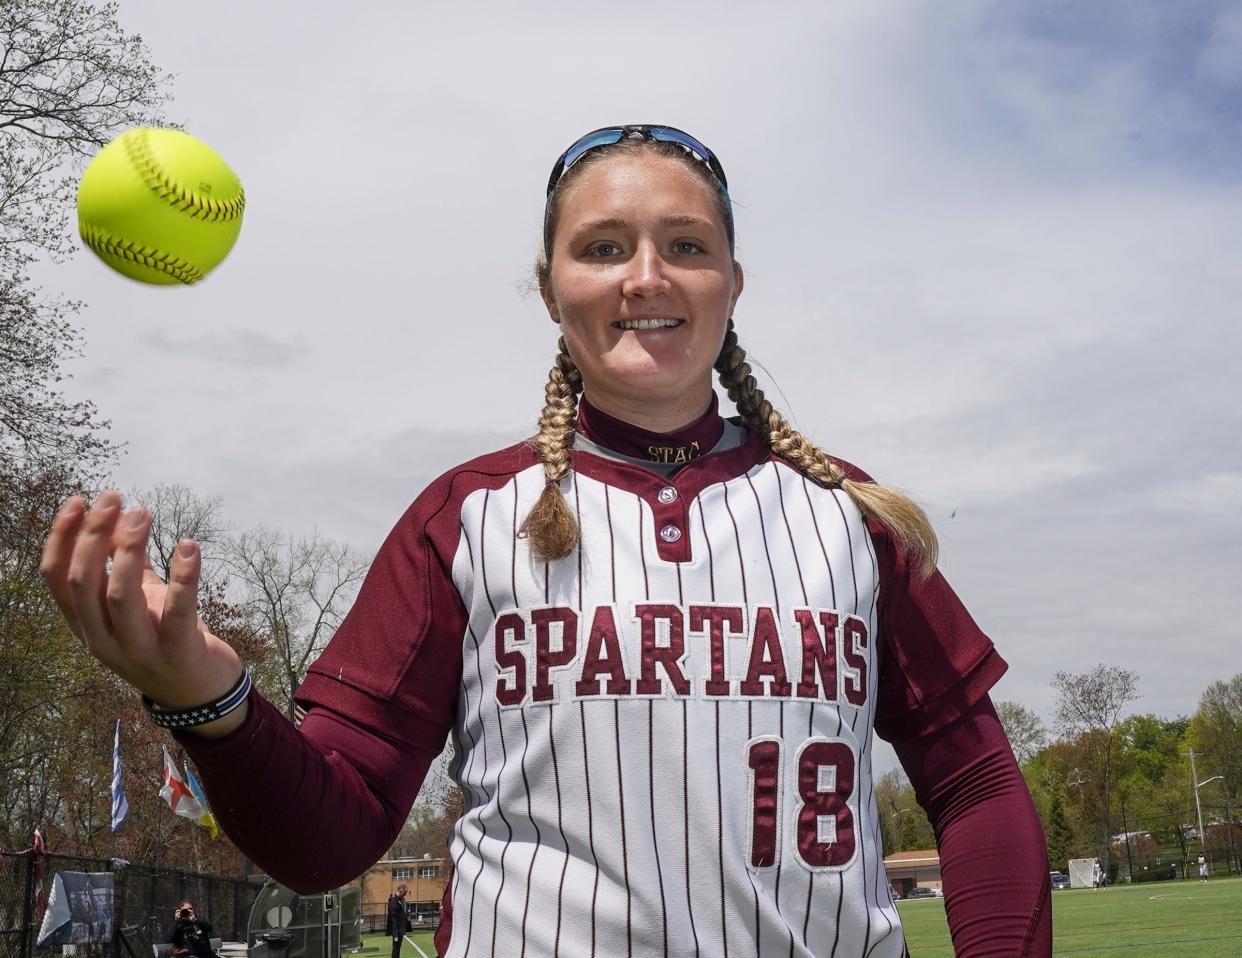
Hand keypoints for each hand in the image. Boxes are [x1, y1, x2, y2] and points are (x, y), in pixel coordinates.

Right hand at [40, 490, 246, 736]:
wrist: (200, 697)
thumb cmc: (164, 639)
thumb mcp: (139, 601)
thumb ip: (125, 566)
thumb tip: (118, 520)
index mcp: (86, 625)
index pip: (56, 579)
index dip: (61, 537)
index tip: (79, 500)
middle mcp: (102, 640)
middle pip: (84, 582)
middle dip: (94, 535)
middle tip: (114, 498)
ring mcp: (138, 650)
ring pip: (119, 596)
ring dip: (130, 549)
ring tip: (142, 513)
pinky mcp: (177, 653)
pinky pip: (177, 612)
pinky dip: (184, 577)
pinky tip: (189, 546)